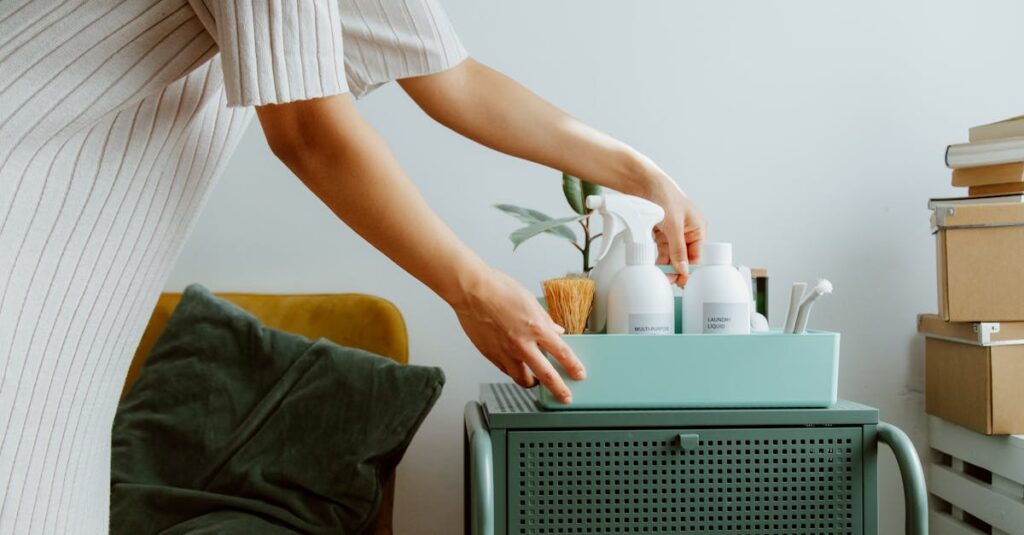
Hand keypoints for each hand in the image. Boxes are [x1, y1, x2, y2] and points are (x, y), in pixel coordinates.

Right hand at [452, 268, 584, 402]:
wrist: (471, 291)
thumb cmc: (498, 289)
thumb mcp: (530, 301)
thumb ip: (544, 319)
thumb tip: (555, 330)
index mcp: (536, 328)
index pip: (562, 353)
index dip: (573, 366)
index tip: (579, 374)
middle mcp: (522, 343)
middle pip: (546, 375)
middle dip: (559, 389)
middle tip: (565, 397)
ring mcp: (505, 352)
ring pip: (523, 379)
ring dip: (532, 383)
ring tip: (536, 382)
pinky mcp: (491, 355)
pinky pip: (506, 371)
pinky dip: (513, 372)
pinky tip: (515, 368)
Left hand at [648, 171, 706, 286]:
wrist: (643, 182)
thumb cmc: (664, 195)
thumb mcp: (673, 225)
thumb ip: (678, 249)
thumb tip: (683, 269)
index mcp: (698, 228)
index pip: (697, 255)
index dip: (690, 269)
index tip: (683, 282)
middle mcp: (688, 231)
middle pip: (685, 257)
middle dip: (677, 269)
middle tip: (669, 282)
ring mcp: (674, 232)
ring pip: (672, 255)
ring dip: (667, 266)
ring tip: (661, 277)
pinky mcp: (662, 232)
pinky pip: (662, 250)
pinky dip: (659, 258)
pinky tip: (655, 266)